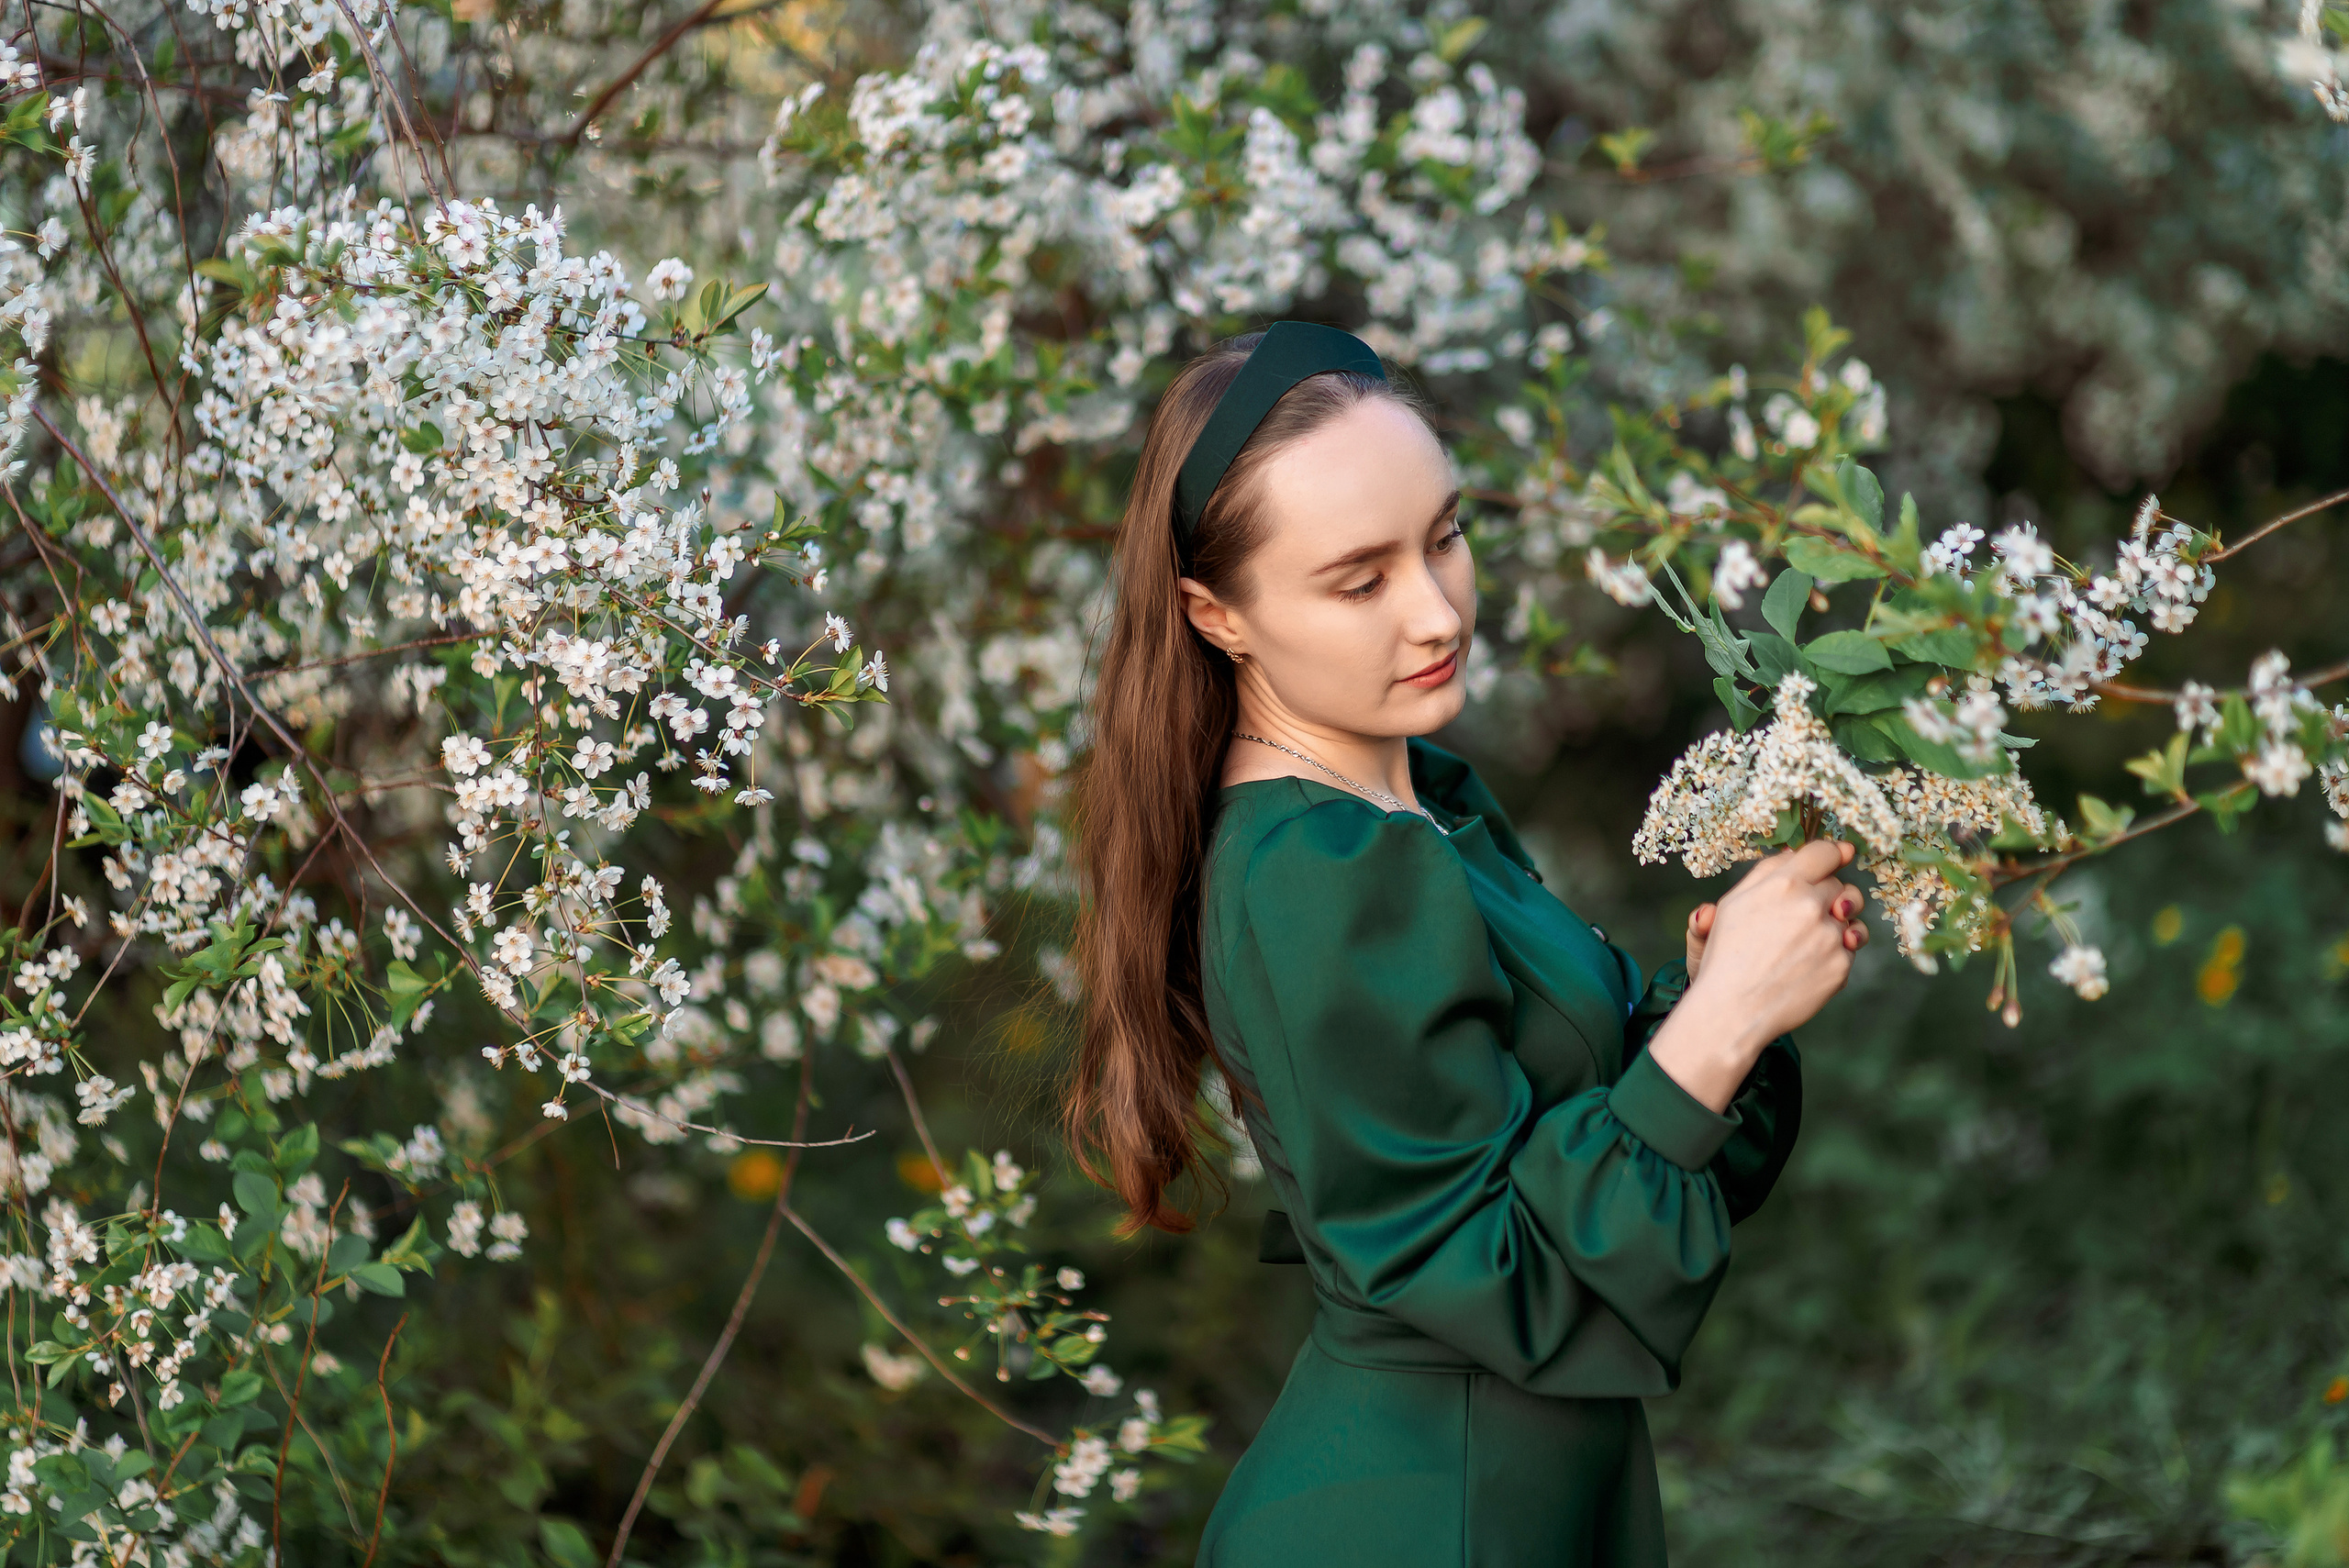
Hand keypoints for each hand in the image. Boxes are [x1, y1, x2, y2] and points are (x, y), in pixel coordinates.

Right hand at [1649, 840, 1869, 1112]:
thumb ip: (1768, 872)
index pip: (1826, 852)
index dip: (1834, 853)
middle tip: (1807, 913)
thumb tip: (1795, 852)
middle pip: (1841, 885)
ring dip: (1837, 924)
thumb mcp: (1734, 904)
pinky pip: (1848, 951)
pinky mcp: (1841, 966)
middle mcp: (1811, 905)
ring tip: (1813, 939)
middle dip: (1829, 895)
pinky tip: (1806, 966)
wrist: (1733, 1009)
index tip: (1840, 856)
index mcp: (1784, 883)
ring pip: (1851, 919)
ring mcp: (1830, 937)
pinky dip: (1832, 955)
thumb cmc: (1726, 956)